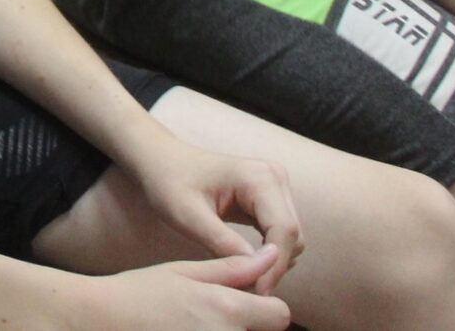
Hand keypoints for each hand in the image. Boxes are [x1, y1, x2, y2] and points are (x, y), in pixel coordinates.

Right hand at [61, 253, 291, 329]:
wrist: (100, 320)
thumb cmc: (140, 293)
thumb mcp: (184, 271)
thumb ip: (232, 268)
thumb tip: (272, 256)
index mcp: (226, 308)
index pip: (280, 315)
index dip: (266, 308)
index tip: (245, 304)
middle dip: (247, 326)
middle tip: (209, 316)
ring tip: (195, 325)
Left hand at [127, 135, 302, 292]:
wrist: (161, 161)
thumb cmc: (169, 182)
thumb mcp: (187, 215)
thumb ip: (221, 241)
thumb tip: (255, 269)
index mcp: (259, 177)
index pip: (284, 230)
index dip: (274, 266)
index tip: (256, 293)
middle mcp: (275, 178)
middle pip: (293, 236)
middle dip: (274, 267)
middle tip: (247, 291)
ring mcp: (275, 187)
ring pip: (290, 238)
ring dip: (272, 262)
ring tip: (243, 280)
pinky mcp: (269, 198)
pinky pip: (280, 234)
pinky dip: (268, 253)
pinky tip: (245, 265)